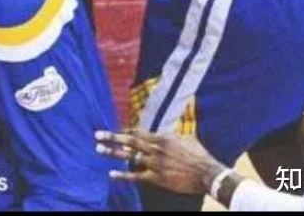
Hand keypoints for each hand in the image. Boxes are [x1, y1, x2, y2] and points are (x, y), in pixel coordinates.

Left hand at [95, 129, 222, 194]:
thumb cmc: (198, 154)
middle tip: (97, 135)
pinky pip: (136, 176)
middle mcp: (155, 148)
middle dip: (112, 137)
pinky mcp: (157, 178)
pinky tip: (111, 174)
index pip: (138, 132)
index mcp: (162, 137)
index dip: (125, 131)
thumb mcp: (187, 137)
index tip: (114, 130)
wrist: (206, 172)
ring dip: (113, 153)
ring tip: (99, 150)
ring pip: (129, 157)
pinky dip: (123, 175)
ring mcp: (155, 163)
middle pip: (129, 141)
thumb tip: (172, 124)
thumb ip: (174, 132)